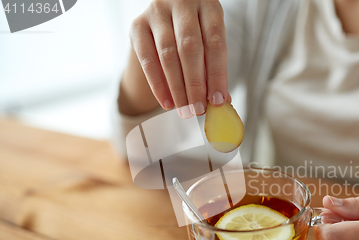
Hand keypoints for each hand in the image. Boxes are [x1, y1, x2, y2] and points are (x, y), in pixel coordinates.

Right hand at [128, 0, 229, 116]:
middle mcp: (182, 3)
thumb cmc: (195, 33)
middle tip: (199, 109)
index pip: (215, 42)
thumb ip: (215, 68)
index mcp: (208, 5)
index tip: (218, 100)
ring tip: (184, 110)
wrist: (167, 17)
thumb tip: (221, 101)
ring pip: (168, 54)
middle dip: (195, 84)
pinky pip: (146, 59)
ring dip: (177, 87)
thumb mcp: (210, 42)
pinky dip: (157, 84)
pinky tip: (167, 101)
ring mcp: (157, 12)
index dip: (217, 74)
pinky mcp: (137, 24)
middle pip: (190, 48)